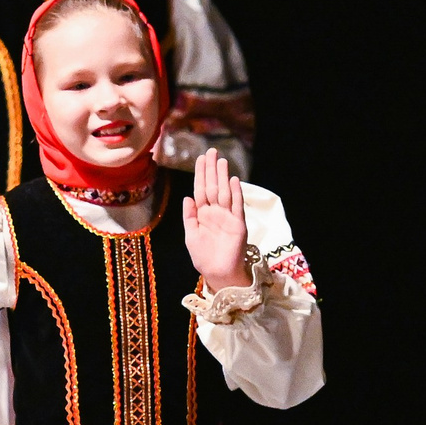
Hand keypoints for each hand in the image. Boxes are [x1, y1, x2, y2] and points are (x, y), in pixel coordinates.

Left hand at [181, 149, 249, 290]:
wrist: (218, 272)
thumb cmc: (203, 257)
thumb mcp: (191, 235)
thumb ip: (189, 217)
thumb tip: (187, 197)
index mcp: (202, 214)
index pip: (201, 189)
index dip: (201, 174)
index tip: (200, 159)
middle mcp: (215, 212)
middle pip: (212, 186)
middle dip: (211, 170)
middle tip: (211, 151)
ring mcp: (227, 216)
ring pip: (224, 192)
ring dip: (222, 177)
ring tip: (221, 161)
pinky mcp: (238, 224)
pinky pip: (236, 206)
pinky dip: (234, 193)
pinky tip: (232, 181)